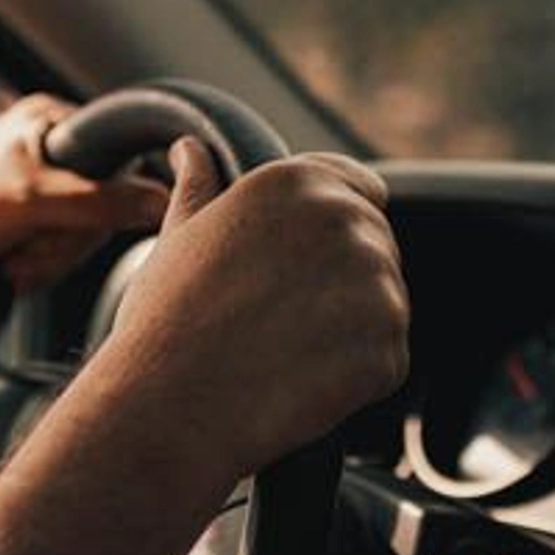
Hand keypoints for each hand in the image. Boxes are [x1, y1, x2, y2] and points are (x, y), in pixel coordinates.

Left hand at [0, 94, 167, 291]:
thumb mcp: (38, 203)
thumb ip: (105, 202)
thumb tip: (164, 202)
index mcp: (48, 118)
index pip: (118, 157)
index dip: (106, 199)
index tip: (73, 219)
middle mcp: (46, 145)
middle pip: (106, 201)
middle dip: (69, 239)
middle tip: (32, 246)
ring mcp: (39, 184)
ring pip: (86, 230)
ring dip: (54, 256)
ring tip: (17, 259)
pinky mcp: (30, 218)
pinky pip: (65, 246)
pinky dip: (45, 265)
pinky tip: (16, 268)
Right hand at [95, 138, 409, 475]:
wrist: (170, 405)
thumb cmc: (166, 322)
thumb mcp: (177, 238)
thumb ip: (199, 187)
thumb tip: (192, 149)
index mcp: (298, 182)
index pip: (361, 190)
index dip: (333, 233)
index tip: (300, 268)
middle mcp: (347, 221)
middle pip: (377, 248)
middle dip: (341, 284)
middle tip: (278, 322)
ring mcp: (376, 284)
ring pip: (384, 306)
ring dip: (349, 332)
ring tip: (284, 353)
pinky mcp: (389, 346)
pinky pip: (385, 360)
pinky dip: (355, 379)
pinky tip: (301, 384)